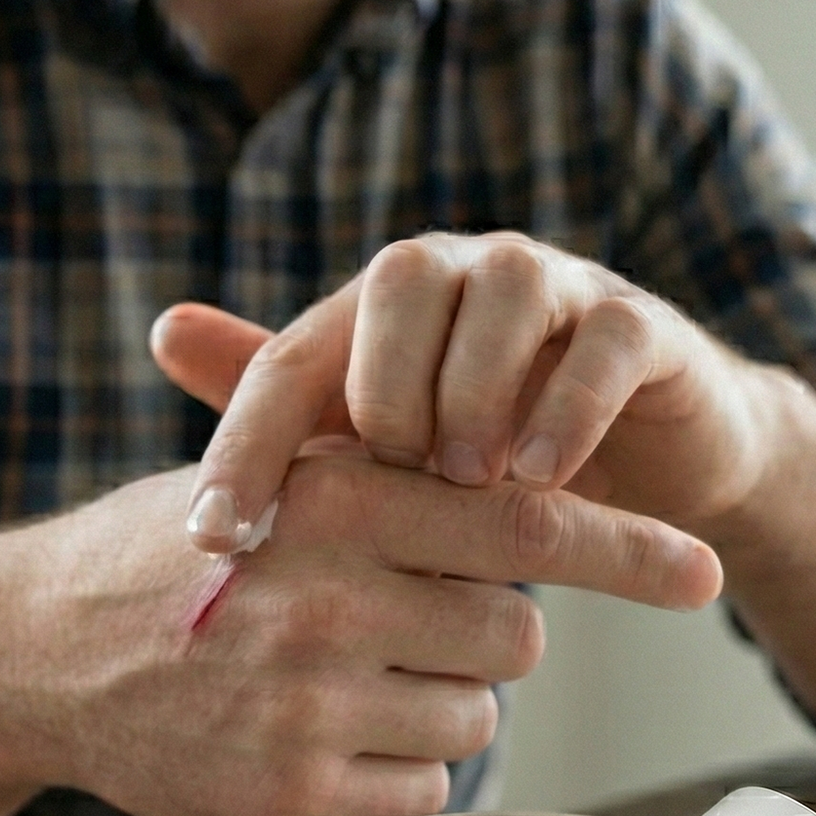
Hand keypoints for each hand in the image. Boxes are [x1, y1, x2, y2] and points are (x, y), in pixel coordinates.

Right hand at [0, 454, 719, 815]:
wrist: (34, 649)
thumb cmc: (170, 550)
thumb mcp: (270, 475)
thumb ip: (395, 481)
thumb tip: (540, 497)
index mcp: (336, 503)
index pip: (526, 525)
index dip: (629, 552)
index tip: (704, 573)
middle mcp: (331, 604)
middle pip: (516, 640)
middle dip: (489, 634)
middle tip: (413, 620)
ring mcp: (309, 708)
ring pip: (476, 724)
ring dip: (440, 704)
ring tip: (342, 677)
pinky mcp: (291, 796)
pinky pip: (420, 792)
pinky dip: (394, 769)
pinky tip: (316, 734)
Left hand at [152, 233, 787, 553]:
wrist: (653, 466)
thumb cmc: (495, 458)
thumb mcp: (386, 456)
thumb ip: (292, 408)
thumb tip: (163, 329)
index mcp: (386, 310)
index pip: (294, 355)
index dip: (247, 443)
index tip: (214, 540)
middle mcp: (467, 274)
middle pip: (401, 279)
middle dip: (382, 386)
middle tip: (388, 477)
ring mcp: (562, 290)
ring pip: (506, 290)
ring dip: (474, 390)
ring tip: (465, 481)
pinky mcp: (644, 329)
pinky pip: (604, 342)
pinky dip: (568, 408)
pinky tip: (540, 478)